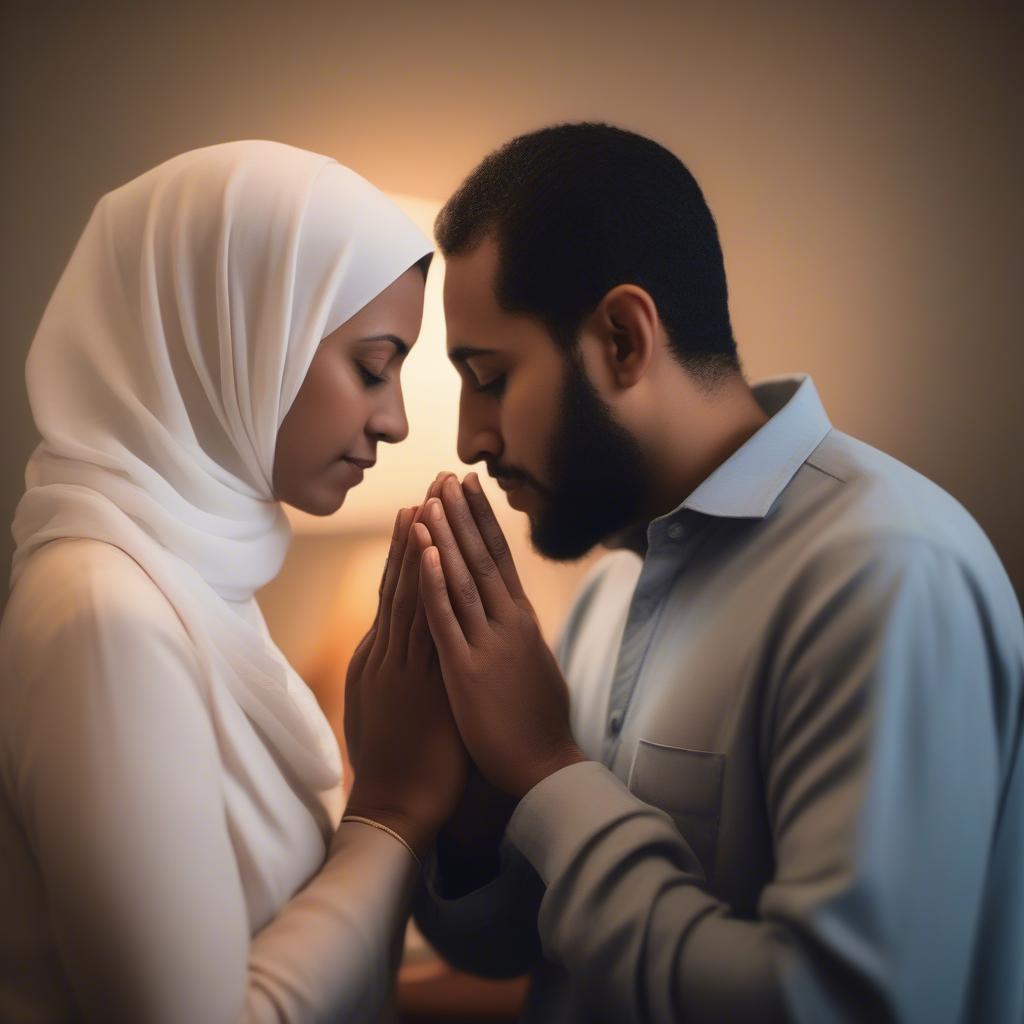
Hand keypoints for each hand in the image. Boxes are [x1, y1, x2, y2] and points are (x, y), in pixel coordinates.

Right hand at [343, 478, 468, 857]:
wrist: (394, 808)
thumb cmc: (396, 765)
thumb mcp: (388, 711)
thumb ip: (396, 677)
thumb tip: (403, 656)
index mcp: (379, 660)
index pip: (394, 595)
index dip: (407, 553)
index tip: (419, 514)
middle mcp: (385, 654)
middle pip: (400, 583)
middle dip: (415, 535)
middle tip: (427, 489)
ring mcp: (399, 666)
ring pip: (409, 595)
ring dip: (419, 549)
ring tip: (426, 504)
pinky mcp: (415, 681)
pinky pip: (422, 626)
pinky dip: (424, 588)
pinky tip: (430, 556)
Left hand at [415, 473, 585, 798]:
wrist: (544, 767)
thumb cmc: (539, 723)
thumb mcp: (535, 667)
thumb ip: (521, 637)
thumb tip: (517, 617)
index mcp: (522, 621)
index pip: (500, 559)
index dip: (482, 521)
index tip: (469, 489)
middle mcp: (508, 623)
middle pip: (482, 557)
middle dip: (463, 514)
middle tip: (447, 475)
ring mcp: (488, 644)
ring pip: (462, 578)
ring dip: (444, 536)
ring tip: (431, 498)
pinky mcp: (467, 670)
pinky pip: (446, 618)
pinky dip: (434, 582)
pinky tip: (423, 552)